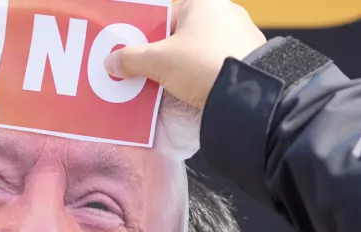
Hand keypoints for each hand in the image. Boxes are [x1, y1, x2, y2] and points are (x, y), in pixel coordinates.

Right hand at [104, 0, 266, 108]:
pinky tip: (190, 92)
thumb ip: (131, 59)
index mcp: (204, 2)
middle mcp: (225, 13)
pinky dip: (201, 77)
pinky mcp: (248, 60)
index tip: (134, 52)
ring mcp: (240, 36)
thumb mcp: (160, 61)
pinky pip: (214, 65)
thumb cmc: (203, 64)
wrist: (249, 94)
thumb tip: (111, 62)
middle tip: (144, 72)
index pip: (167, 14)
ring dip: (181, 68)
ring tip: (164, 87)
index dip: (147, 34)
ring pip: (198, 51)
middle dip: (162, 54)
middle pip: (181, 34)